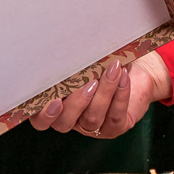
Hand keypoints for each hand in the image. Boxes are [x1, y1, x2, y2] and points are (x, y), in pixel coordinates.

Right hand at [29, 50, 169, 139]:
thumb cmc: (103, 63)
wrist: (133, 69)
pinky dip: (120, 94)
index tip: (55, 99)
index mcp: (58, 105)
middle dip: (76, 103)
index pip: (40, 120)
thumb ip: (72, 62)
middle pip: (64, 123)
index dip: (44, 115)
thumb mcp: (85, 62)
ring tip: (112, 71)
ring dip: (103, 93)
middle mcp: (73, 120)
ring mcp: (94, 127)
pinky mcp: (115, 127)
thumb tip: (67, 46)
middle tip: (90, 82)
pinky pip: (115, 115)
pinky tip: (123, 77)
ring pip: (92, 118)